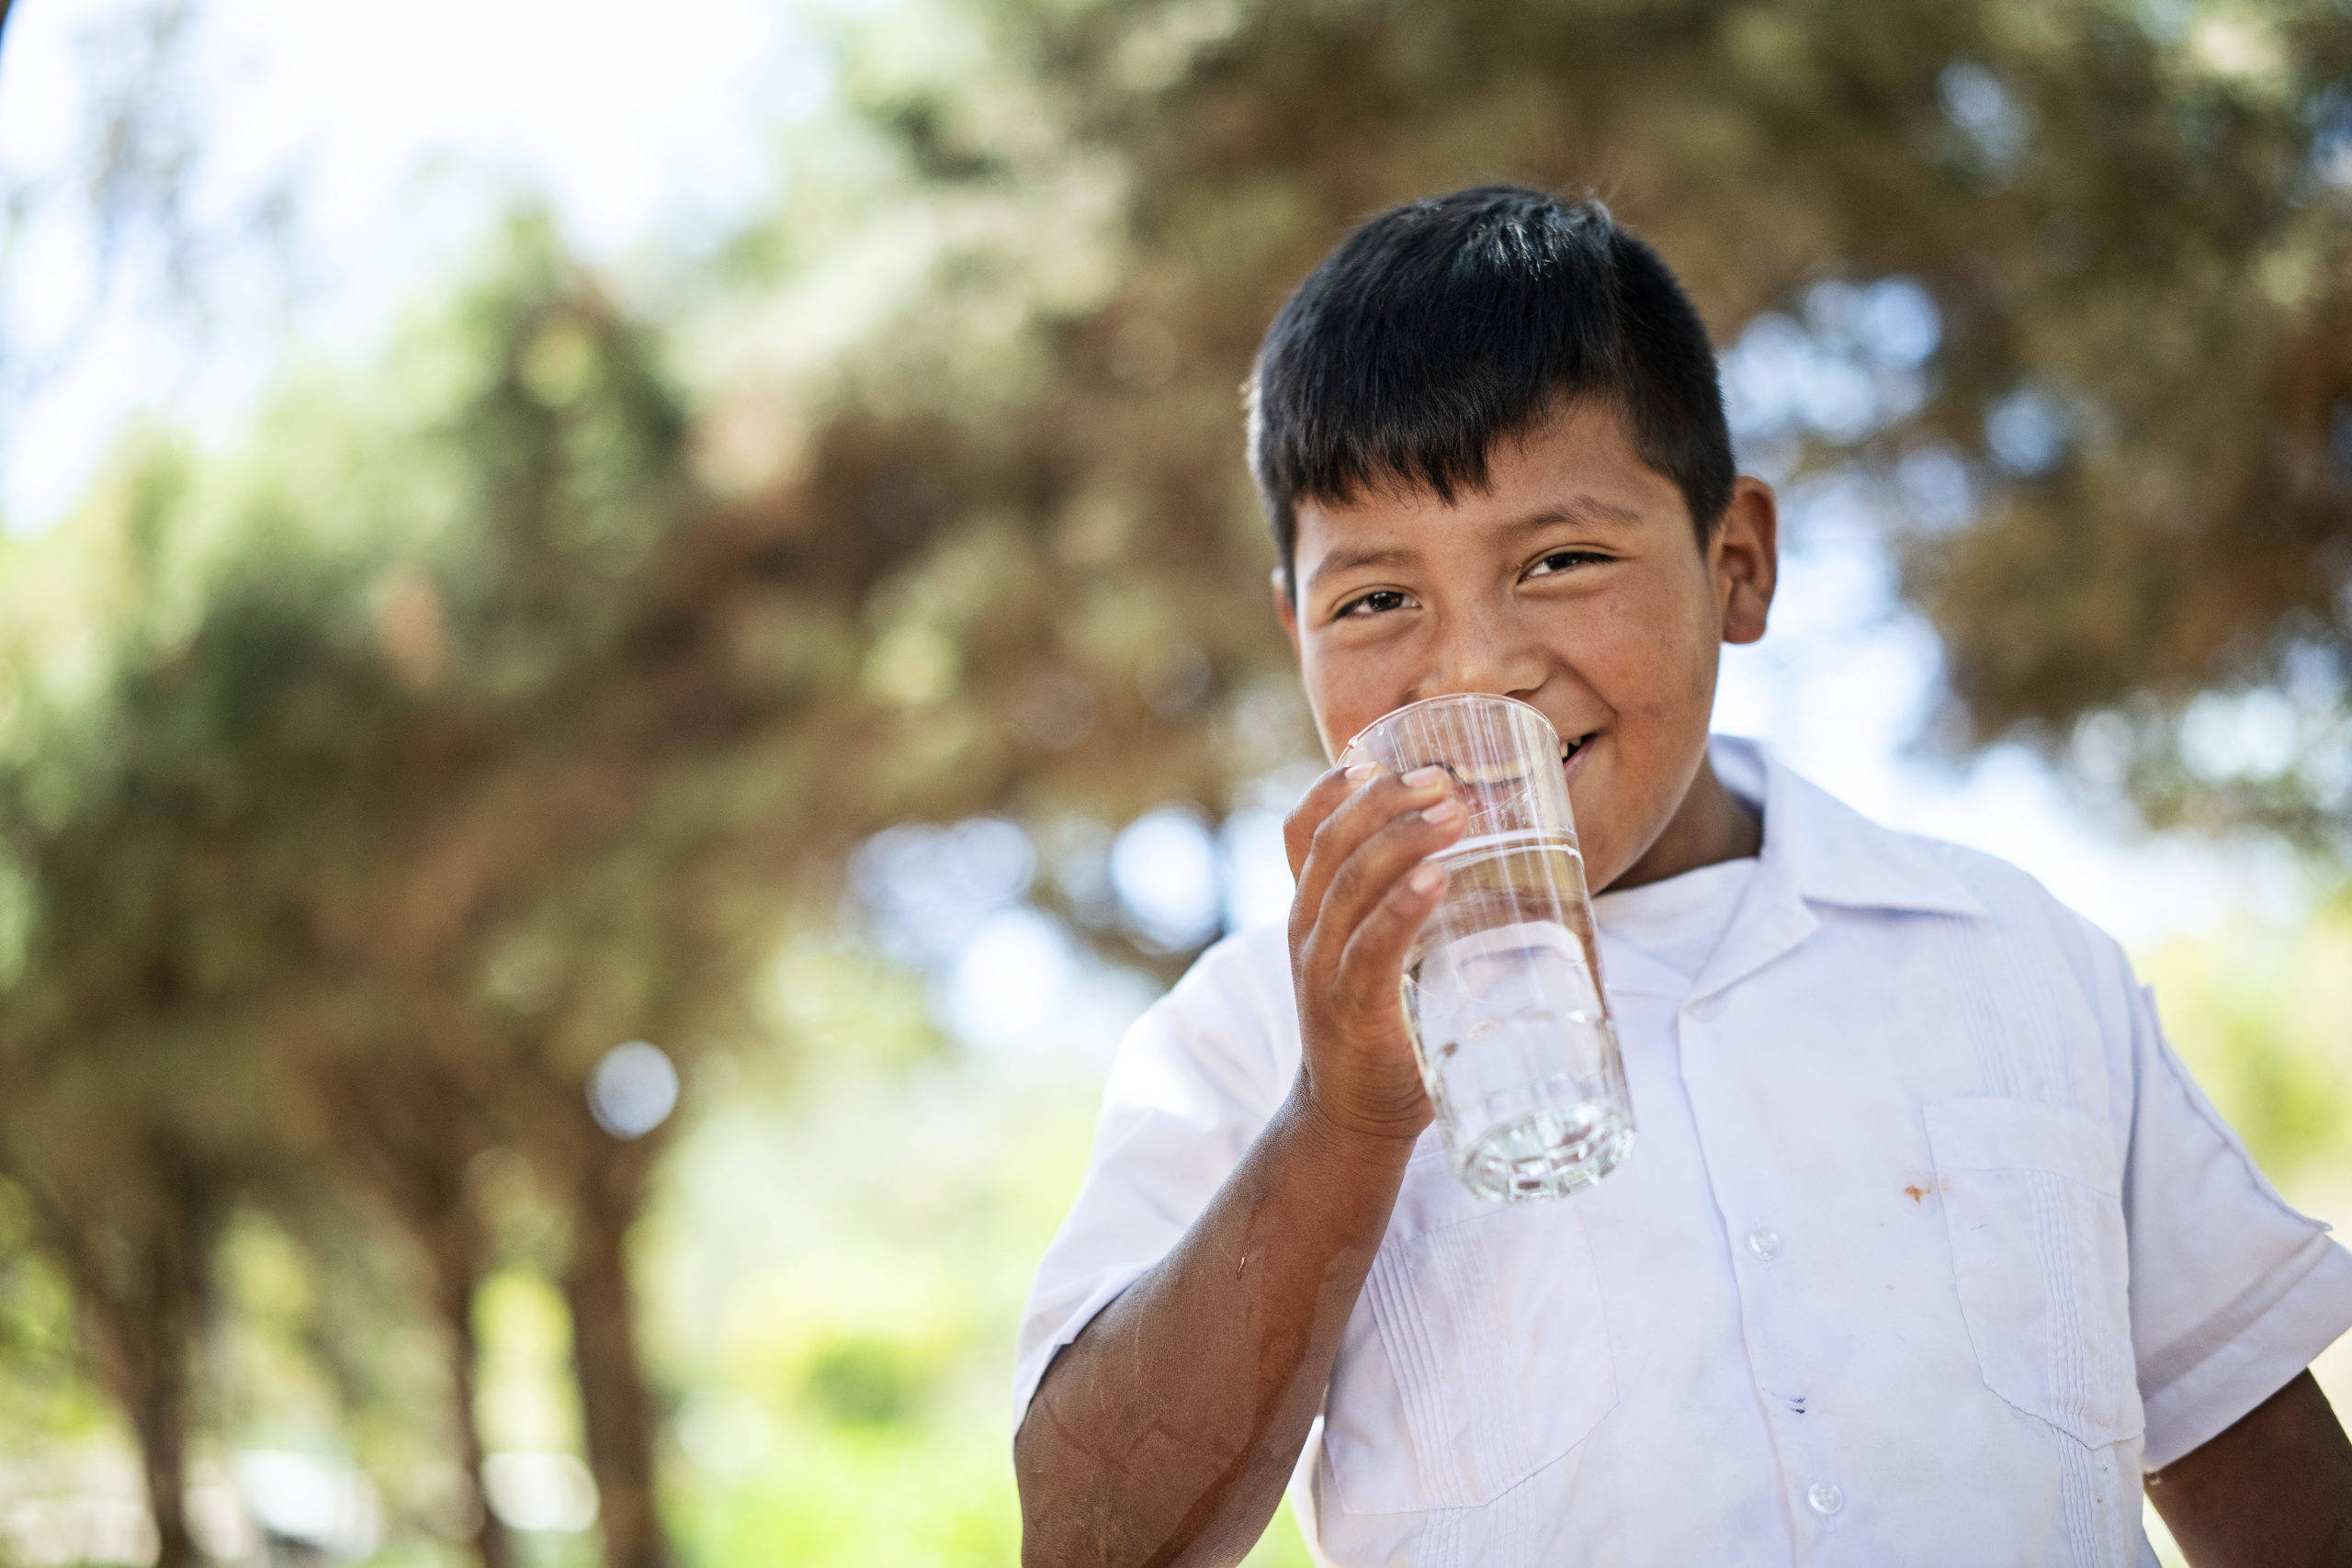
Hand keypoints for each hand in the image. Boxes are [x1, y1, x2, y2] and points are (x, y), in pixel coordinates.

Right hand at [1283, 762, 1465, 1146]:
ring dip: (1402, 839)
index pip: (1302, 832)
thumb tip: (1515, 868)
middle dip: (1385, 800)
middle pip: (1331, 844)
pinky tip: (1435, 880)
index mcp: (1313, 912)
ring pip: (1350, 884)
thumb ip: (1419, 915)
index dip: (1332, 788)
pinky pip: (1371, 947)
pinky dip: (1402, 908)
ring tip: (1452, 811)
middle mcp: (1307, 931)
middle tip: (1443, 779)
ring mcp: (1324, 970)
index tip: (1375, 754)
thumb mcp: (1384, 958)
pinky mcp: (1352, 1010)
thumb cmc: (1385, 1030)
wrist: (1350, 1120)